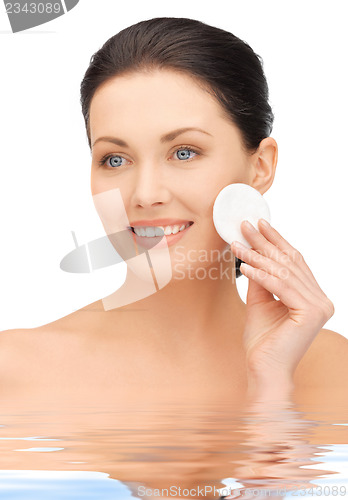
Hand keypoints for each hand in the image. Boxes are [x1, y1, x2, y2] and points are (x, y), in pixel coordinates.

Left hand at [231, 219, 334, 386]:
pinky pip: (280, 287)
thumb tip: (252, 250)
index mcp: (313, 296)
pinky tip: (244, 265)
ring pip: (283, 273)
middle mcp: (322, 300)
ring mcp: (320, 307)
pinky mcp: (311, 313)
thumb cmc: (262, 340)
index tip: (259, 224)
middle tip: (245, 226)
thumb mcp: (259, 301)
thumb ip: (260, 277)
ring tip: (238, 244)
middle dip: (265, 243)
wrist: (263, 369)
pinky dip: (260, 275)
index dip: (276, 240)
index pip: (294, 262)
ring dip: (257, 256)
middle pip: (289, 263)